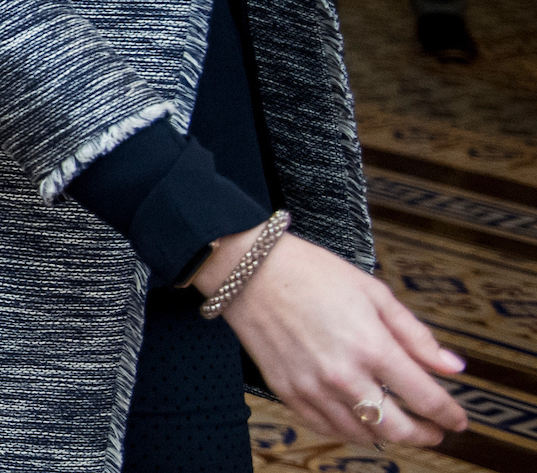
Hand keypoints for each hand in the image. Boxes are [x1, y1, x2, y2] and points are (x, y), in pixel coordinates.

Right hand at [209, 230, 465, 446]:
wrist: (248, 269)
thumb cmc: (310, 272)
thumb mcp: (373, 292)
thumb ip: (415, 334)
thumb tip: (450, 366)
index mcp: (371, 345)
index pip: (425, 397)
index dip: (449, 414)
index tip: (457, 419)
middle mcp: (344, 373)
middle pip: (397, 427)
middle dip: (424, 435)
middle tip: (434, 432)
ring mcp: (313, 386)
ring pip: (362, 434)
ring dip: (387, 437)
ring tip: (398, 429)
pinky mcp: (287, 390)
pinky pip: (325, 427)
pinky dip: (348, 432)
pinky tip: (358, 423)